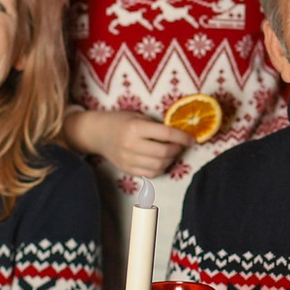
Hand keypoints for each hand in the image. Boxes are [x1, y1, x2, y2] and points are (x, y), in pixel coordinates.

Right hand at [66, 108, 195, 177]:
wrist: (97, 133)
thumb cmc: (120, 121)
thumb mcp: (138, 116)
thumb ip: (156, 126)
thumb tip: (180, 134)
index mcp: (135, 127)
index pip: (166, 134)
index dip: (182, 137)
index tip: (192, 139)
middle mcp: (131, 144)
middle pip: (164, 152)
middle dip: (177, 149)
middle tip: (180, 144)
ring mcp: (128, 159)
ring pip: (159, 165)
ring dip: (170, 160)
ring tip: (171, 152)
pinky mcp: (127, 169)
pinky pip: (150, 173)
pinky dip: (160, 168)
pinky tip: (161, 160)